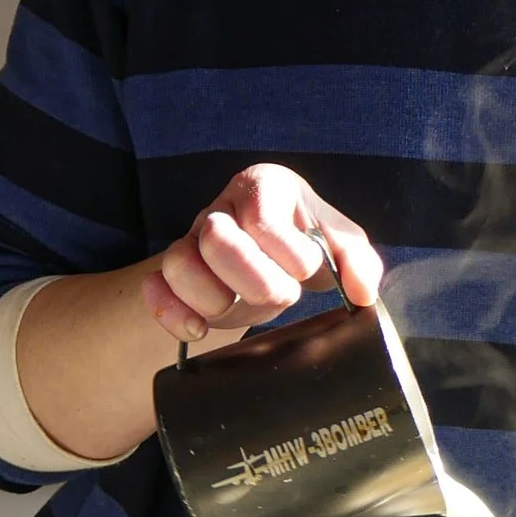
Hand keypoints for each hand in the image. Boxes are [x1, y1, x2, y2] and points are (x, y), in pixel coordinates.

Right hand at [139, 162, 383, 349]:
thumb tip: (361, 293)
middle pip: (217, 240)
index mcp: (263, 186)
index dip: (290, 256)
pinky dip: (170, 313)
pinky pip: (154, 288)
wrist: (277, 259)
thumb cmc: (309, 244)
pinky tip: (197, 330)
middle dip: (255, 281)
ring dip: (212, 298)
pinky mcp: (173, 274)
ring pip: (177, 262)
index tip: (306, 269)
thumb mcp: (342, 244)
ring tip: (236, 307)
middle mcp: (221, 208)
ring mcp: (191, 240)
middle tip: (280, 295)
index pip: (264, 221)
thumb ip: (360, 261)